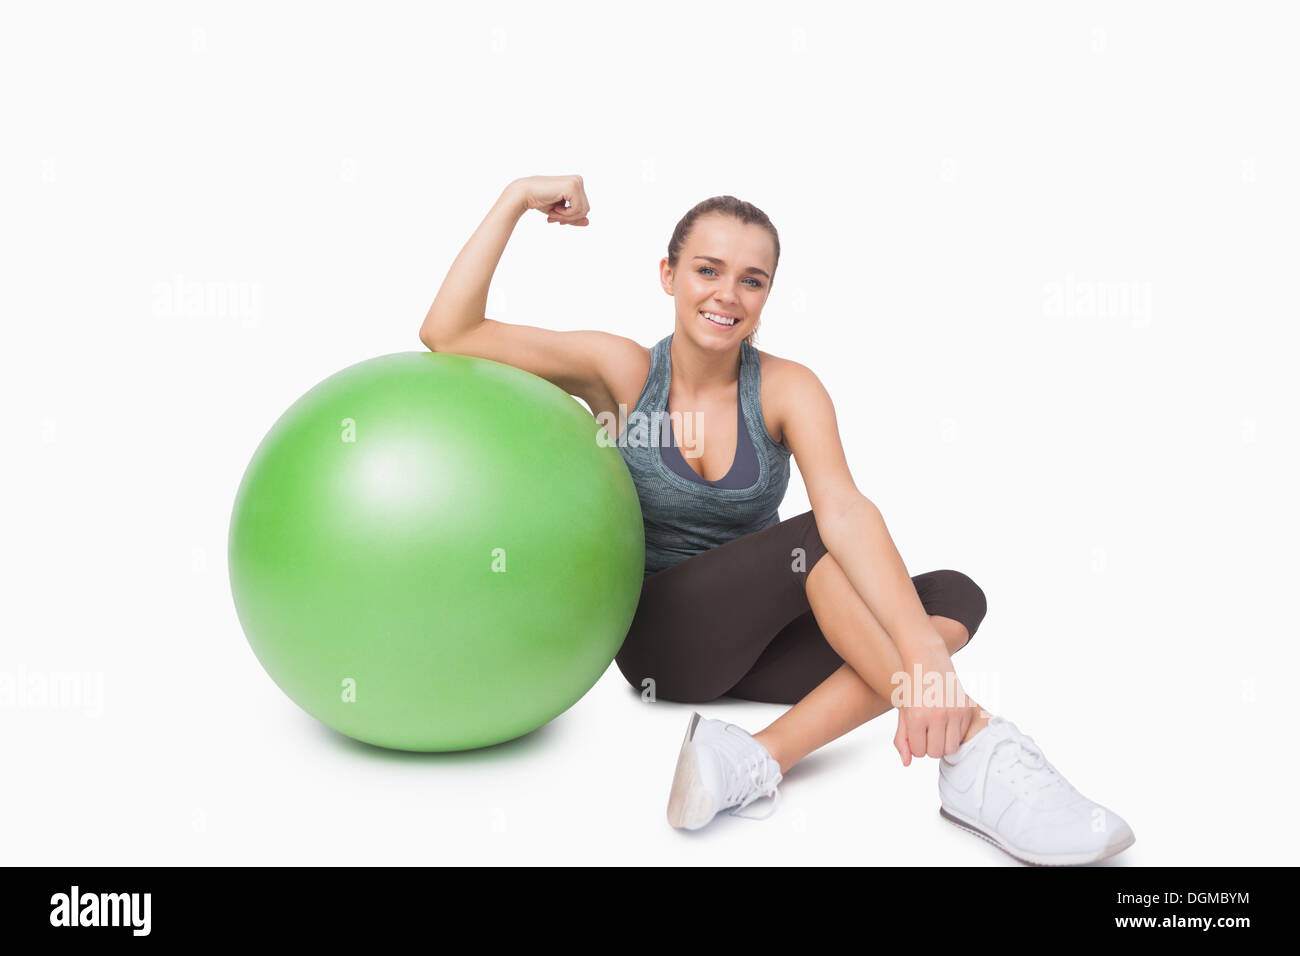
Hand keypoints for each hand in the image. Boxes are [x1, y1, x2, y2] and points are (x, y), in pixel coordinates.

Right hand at [511, 174, 590, 225]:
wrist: (524, 193)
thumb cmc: (540, 200)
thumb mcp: (560, 211)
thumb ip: (574, 216)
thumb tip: (588, 222)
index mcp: (576, 183)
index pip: (583, 207)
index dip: (571, 218)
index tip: (558, 220)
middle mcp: (578, 180)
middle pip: (585, 209)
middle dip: (569, 218)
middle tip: (553, 219)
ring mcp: (576, 182)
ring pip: (582, 210)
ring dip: (566, 217)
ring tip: (552, 214)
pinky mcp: (572, 186)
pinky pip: (577, 209)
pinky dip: (566, 214)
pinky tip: (554, 209)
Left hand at [892, 639, 973, 765]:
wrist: (927, 660)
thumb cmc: (912, 688)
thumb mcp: (902, 712)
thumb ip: (902, 739)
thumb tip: (907, 763)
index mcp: (917, 717)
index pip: (919, 752)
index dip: (916, 744)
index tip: (915, 732)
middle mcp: (938, 715)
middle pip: (936, 753)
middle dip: (930, 745)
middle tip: (926, 730)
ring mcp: (955, 712)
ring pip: (951, 748)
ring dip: (943, 742)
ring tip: (937, 728)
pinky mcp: (966, 709)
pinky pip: (962, 735)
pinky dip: (955, 732)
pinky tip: (947, 719)